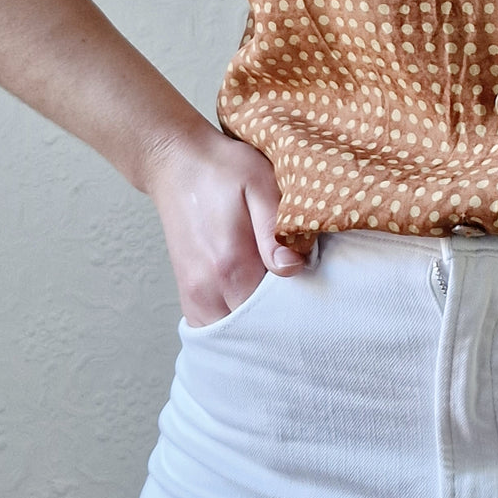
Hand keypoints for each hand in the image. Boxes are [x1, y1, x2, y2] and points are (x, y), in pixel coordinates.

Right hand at [143, 127, 306, 327]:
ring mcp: (194, 295)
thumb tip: (293, 267)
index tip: (320, 298)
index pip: (273, 314)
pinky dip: (236, 326)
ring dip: (258, 327)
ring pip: (233, 335)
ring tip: (283, 305)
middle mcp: (208, 288)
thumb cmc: (223, 170)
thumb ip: (275, 228)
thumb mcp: (259, 184)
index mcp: (230, 264)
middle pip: (254, 330)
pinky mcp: (188, 294)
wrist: (177, 162)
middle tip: (308, 304)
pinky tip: (257, 308)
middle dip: (282, 323)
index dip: (300, 310)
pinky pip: (213, 328)